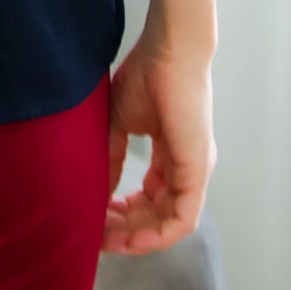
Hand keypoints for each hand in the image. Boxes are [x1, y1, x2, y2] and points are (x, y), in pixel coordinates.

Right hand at [102, 30, 216, 254]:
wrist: (169, 50)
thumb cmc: (148, 75)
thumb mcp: (120, 121)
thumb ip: (112, 155)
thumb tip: (99, 189)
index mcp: (172, 155)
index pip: (148, 198)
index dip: (121, 213)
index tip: (93, 218)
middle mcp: (186, 168)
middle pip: (155, 215)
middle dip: (124, 229)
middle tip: (94, 234)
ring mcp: (194, 172)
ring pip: (168, 223)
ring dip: (137, 237)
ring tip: (106, 239)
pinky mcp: (196, 171)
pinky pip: (181, 219)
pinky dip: (156, 234)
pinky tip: (131, 239)